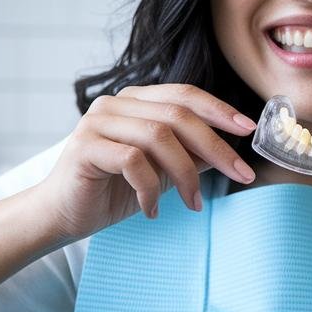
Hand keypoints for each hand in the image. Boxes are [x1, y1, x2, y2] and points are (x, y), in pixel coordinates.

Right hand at [34, 84, 256, 242]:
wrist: (62, 216)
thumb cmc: (112, 191)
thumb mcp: (161, 171)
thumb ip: (189, 154)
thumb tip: (229, 149)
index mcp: (135, 100)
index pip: (185, 95)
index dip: (220, 110)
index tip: (249, 130)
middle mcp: (116, 103)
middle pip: (178, 116)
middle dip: (216, 147)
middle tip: (240, 176)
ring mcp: (98, 121)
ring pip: (159, 137)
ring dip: (185, 174)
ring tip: (192, 203)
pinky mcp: (85, 146)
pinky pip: (133, 161)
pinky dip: (150, 189)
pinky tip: (151, 210)